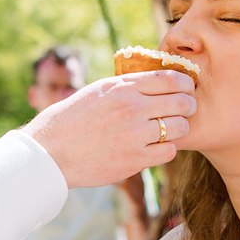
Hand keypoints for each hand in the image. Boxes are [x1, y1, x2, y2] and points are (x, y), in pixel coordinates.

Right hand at [27, 72, 195, 187]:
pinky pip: (169, 151)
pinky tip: (157, 147)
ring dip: (179, 128)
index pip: (170, 78)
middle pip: (181, 103)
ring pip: (179, 128)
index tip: (187, 88)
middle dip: (188, 105)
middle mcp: (132, 109)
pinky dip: (168, 148)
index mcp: (123, 87)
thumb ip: (127, 85)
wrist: (52, 151)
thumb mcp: (98, 91)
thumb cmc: (72, 119)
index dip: (186, 83)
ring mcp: (135, 135)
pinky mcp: (135, 160)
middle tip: (185, 109)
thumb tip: (155, 80)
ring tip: (171, 129)